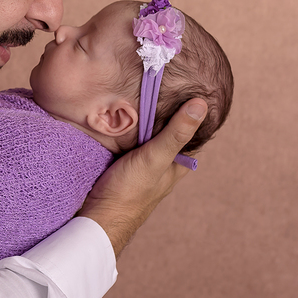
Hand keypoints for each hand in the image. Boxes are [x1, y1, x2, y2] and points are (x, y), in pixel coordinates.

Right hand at [77, 98, 206, 257]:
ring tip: (139, 88)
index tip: (189, 86)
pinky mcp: (120, 160)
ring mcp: (140, 162)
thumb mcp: (156, 158)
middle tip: (159, 81)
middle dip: (164, 110)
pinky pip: (127, 137)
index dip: (191, 111)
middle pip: (167, 130)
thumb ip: (176, 134)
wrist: (97, 216)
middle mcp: (161, 162)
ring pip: (146, 133)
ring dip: (142, 117)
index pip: (191, 133)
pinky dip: (125, 125)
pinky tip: (119, 111)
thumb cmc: (130, 192)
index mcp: (177, 164)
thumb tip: (201, 104)